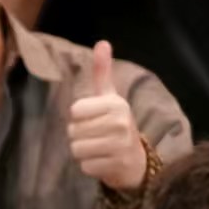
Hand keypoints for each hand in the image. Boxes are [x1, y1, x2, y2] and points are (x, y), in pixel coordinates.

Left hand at [67, 41, 147, 190]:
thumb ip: (103, 72)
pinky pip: (85, 166)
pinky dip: (90, 166)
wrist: (135, 160)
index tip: (93, 119)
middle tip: (96, 136)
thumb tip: (102, 42)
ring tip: (98, 149)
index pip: (75, 110)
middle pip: (73, 131)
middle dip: (79, 136)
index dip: (78, 117)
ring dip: (83, 152)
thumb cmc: (116, 125)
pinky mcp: (115, 166)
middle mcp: (120, 122)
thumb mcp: (110, 98)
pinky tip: (103, 161)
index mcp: (116, 104)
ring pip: (77, 149)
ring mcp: (119, 145)